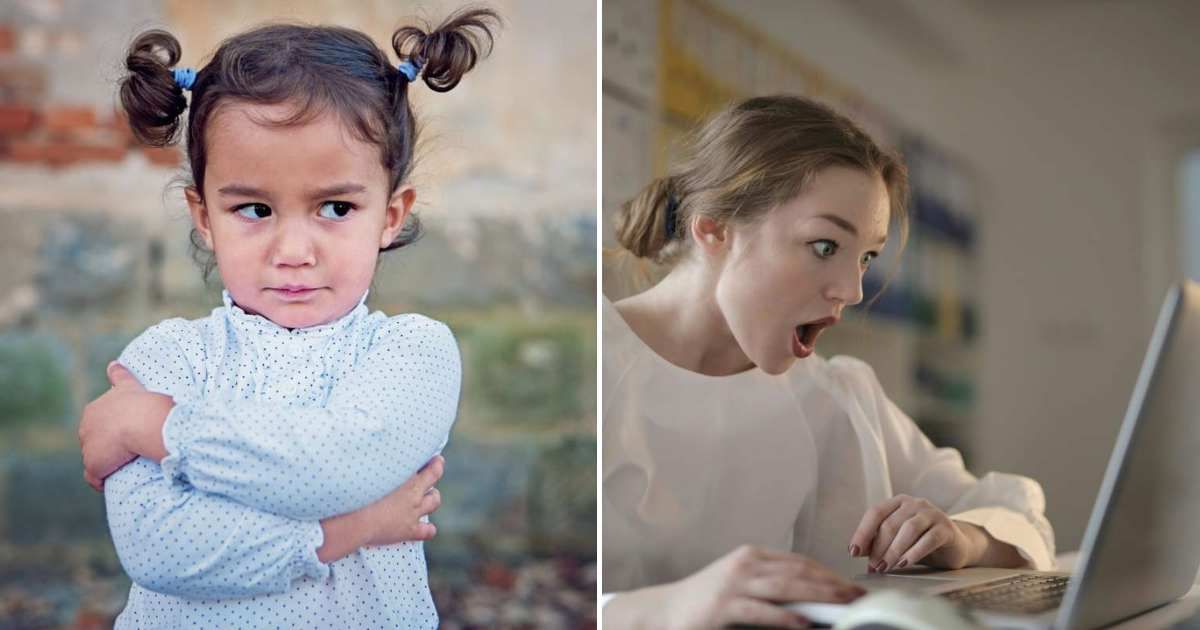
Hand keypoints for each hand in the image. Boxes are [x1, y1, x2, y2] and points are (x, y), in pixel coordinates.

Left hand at [78, 362, 172, 491]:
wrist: (142, 420)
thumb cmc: (141, 403)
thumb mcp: (129, 385)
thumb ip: (119, 375)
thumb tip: (113, 364)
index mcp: (93, 409)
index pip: (97, 420)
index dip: (111, 426)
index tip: (124, 430)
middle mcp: (86, 427)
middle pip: (94, 439)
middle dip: (107, 444)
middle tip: (129, 448)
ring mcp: (88, 447)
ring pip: (95, 458)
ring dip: (107, 462)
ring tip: (125, 465)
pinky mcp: (94, 464)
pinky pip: (94, 477)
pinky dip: (101, 479)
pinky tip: (111, 481)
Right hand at [363, 454, 444, 545]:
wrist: (354, 518)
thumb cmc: (356, 490)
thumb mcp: (370, 468)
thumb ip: (381, 461)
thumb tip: (377, 447)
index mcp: (406, 477)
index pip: (430, 467)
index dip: (435, 463)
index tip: (435, 459)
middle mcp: (414, 493)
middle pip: (433, 480)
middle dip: (433, 476)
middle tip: (429, 475)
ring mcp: (413, 512)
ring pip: (434, 502)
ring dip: (433, 498)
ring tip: (429, 497)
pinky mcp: (408, 531)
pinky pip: (427, 531)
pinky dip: (428, 530)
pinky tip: (426, 529)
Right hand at [658, 545, 863, 629]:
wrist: (664, 610)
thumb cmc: (704, 603)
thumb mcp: (740, 588)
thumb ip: (770, 589)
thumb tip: (809, 604)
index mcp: (752, 556)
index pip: (799, 561)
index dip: (828, 573)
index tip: (851, 586)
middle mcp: (745, 563)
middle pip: (798, 571)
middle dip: (833, 584)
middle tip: (859, 596)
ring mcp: (734, 583)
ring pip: (786, 586)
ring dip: (820, 596)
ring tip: (844, 605)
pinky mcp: (724, 605)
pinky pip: (762, 610)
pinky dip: (786, 616)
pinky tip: (805, 622)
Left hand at [849, 494, 983, 572]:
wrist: (955, 545)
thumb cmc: (921, 542)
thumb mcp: (897, 540)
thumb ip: (878, 542)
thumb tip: (857, 551)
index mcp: (899, 502)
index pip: (875, 513)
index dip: (862, 532)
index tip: (854, 551)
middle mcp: (915, 504)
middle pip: (890, 523)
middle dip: (879, 547)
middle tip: (873, 566)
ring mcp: (932, 514)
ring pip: (908, 529)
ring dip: (894, 551)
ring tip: (886, 567)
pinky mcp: (946, 528)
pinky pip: (928, 539)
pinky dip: (914, 552)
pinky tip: (904, 563)